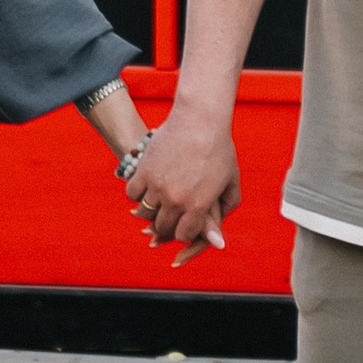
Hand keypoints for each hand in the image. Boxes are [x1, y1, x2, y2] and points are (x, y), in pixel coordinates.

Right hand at [128, 115, 241, 266]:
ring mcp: (158, 186)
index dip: (184, 231)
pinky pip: (132, 194)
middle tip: (171, 212)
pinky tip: (147, 186)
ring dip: (152, 209)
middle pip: (164, 227)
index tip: (185, 223)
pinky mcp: (144, 171)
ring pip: (146, 213)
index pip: (183, 235)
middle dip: (169, 223)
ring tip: (158, 200)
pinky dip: (137, 194)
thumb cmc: (220, 149)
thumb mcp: (230, 181)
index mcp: (199, 205)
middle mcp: (176, 200)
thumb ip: (226, 210)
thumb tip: (218, 243)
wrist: (200, 119)